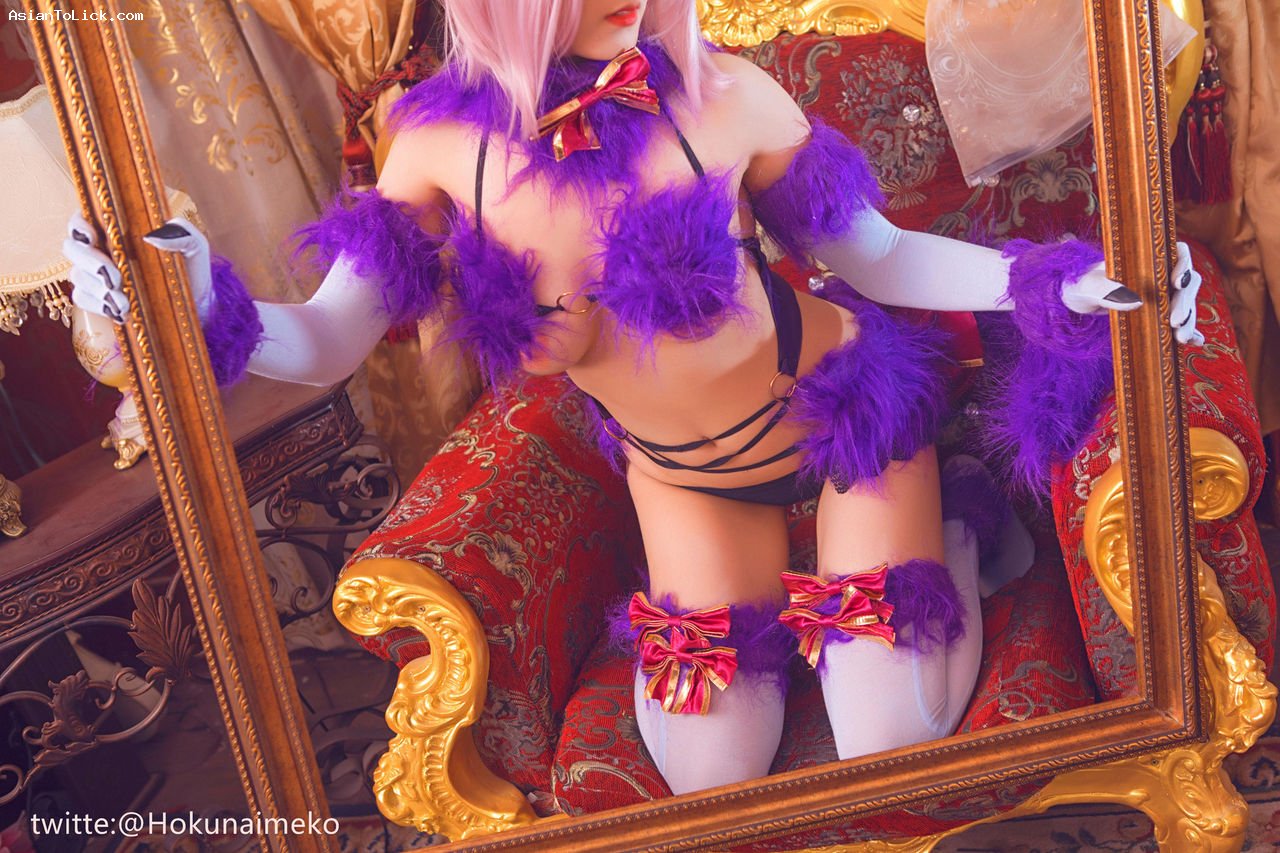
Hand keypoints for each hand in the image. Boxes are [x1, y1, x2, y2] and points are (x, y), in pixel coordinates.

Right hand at [63, 215, 214, 323]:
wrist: (197, 305)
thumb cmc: (192, 268)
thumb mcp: (195, 246)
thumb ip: (182, 232)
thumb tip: (152, 236)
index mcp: (119, 230)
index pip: (83, 219)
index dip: (79, 225)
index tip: (91, 236)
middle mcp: (102, 249)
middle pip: (72, 247)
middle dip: (89, 261)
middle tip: (114, 277)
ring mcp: (97, 275)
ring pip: (77, 275)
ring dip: (98, 288)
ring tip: (124, 301)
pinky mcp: (99, 299)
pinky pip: (82, 298)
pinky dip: (98, 305)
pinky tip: (120, 311)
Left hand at [1061, 241, 1203, 344]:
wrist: (1074, 302)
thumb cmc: (1079, 286)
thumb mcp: (1086, 286)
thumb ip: (1105, 289)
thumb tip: (1137, 301)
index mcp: (1145, 260)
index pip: (1178, 253)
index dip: (1184, 264)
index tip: (1176, 283)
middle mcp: (1158, 276)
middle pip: (1186, 283)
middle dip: (1186, 302)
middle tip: (1175, 322)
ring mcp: (1160, 296)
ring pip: (1185, 304)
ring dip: (1188, 320)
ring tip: (1181, 338)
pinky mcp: (1157, 315)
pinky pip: (1180, 322)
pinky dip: (1190, 331)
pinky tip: (1194, 342)